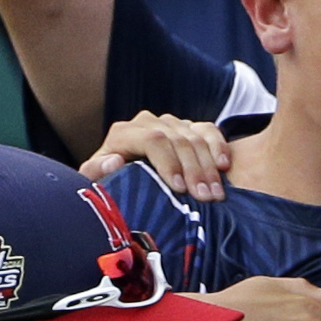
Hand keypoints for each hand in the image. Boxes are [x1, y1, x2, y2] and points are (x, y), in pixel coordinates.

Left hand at [82, 112, 230, 201]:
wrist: (122, 174)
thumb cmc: (109, 182)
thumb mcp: (96, 180)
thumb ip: (96, 171)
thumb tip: (114, 162)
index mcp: (123, 132)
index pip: (153, 139)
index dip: (168, 162)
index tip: (178, 189)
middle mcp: (147, 122)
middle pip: (178, 140)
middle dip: (193, 170)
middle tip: (205, 198)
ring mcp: (170, 123)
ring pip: (195, 137)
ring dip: (208, 167)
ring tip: (216, 194)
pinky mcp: (188, 126)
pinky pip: (209, 130)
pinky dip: (219, 146)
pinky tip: (224, 166)